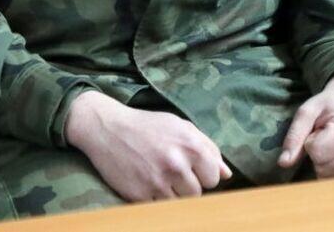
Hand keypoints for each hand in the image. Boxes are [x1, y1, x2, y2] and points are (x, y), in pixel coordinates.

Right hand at [65, 90, 231, 200]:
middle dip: (186, 185)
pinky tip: (146, 182)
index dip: (202, 174)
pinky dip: (154, 199)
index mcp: (191, 144)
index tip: (189, 167)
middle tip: (170, 171)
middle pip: (197, 194)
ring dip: (172, 194)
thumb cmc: (147, 126)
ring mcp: (157, 181)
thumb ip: (207, 147)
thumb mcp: (179, 127)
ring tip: (158, 176)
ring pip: (180, 204)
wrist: (106, 128)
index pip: (213, 178)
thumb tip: (227, 174)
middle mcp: (176, 163)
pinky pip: (159, 208)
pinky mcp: (139, 194)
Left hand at [278, 72, 333, 177]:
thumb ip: (294, 136)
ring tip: (332, 145)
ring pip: (331, 179)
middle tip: (324, 138)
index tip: (317, 131)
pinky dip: (333, 172)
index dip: (309, 143)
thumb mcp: (307, 112)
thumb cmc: (328, 107)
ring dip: (324, 165)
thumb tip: (283, 163)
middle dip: (316, 156)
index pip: (317, 153)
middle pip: (324, 169)